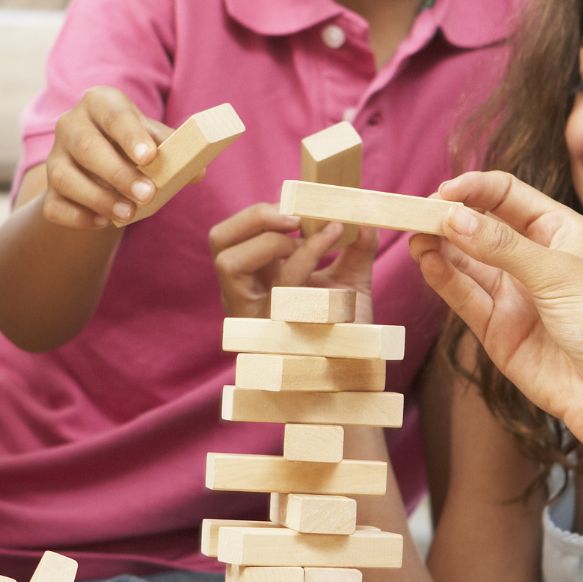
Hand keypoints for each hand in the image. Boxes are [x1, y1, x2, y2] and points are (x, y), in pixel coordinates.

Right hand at [41, 87, 173, 229]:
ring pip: (64, 177)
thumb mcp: (152, 141)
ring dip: (98, 198)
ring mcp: (55, 158)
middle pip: (87, 146)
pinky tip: (103, 222)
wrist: (99, 169)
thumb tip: (197, 172)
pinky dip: (78, 217)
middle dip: (118, 173)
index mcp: (99, 103)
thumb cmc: (132, 147)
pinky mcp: (48, 191)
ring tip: (128, 214)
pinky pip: (54, 206)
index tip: (149, 157)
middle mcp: (70, 125)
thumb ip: (175, 151)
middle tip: (147, 194)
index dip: (131, 136)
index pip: (114, 115)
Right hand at [209, 202, 376, 318]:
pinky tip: (329, 246)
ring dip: (270, 241)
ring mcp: (252, 314)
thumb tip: (364, 218)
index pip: (231, 236)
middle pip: (218, 242)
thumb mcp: (351, 283)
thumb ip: (357, 250)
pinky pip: (274, 284)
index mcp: (256, 279)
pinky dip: (303, 256)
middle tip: (295, 219)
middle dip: (254, 217)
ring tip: (303, 243)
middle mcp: (246, 295)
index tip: (300, 207)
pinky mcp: (270, 329)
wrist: (355, 374)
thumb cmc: (345, 330)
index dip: (258, 213)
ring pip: (228, 263)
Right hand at [407, 171, 582, 453]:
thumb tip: (453, 217)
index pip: (508, 195)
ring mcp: (514, 295)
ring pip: (467, 261)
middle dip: (449, 217)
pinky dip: (444, 278)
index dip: (474, 189)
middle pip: (481, 226)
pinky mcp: (498, 330)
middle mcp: (534, 259)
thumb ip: (502, 246)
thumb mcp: (559, 273)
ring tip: (414, 235)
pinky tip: (426, 261)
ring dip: (440, 246)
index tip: (443, 192)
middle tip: (415, 213)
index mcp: (560, 231)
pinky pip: (465, 297)